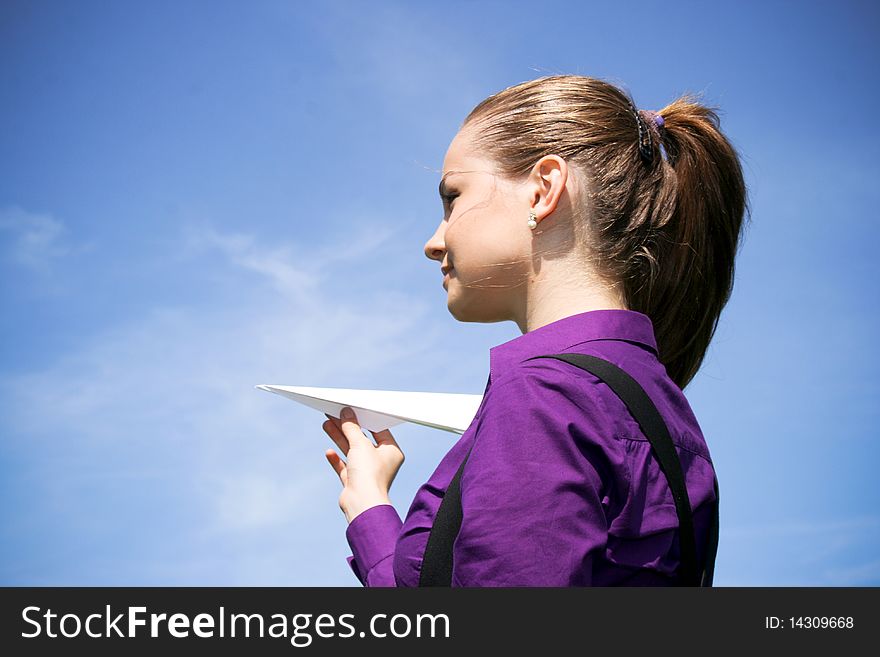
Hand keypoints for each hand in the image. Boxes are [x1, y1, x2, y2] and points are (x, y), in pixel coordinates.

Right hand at [322, 407, 404, 523]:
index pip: (379, 430)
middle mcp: (381, 462)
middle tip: (335, 413)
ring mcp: (367, 472)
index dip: (365, 419)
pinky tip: (329, 452)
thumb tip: (346, 413)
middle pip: (362, 439)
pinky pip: (345, 467)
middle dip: (348, 427)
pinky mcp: (355, 482)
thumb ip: (352, 428)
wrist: (361, 504)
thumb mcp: (360, 444)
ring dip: (339, 438)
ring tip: (326, 423)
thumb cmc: (369, 474)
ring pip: (351, 451)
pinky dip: (337, 459)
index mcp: (392, 452)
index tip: (353, 409)